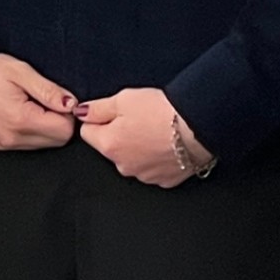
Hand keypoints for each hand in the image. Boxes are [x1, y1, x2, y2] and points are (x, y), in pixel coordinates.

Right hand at [0, 52, 80, 151]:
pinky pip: (24, 145)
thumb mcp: (19, 70)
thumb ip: (49, 90)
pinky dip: (28, 131)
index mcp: (19, 120)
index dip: (67, 113)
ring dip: (43, 126)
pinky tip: (17, 112)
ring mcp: (1, 145)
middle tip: (42, 98)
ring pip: (41, 145)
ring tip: (27, 103)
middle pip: (56, 141)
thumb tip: (71, 105)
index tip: (59, 98)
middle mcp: (10, 139)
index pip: (64, 131)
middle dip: (57, 121)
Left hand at [74, 85, 203, 185]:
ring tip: (156, 129)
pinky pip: (152, 168)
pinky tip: (167, 143)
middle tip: (139, 118)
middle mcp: (123, 166)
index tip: (114, 112)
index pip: (87, 132)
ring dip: (138, 147)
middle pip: (110, 147)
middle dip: (119, 134)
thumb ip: (97, 108)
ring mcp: (144, 176)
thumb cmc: (163, 111)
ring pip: (131, 159)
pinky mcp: (164, 180)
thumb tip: (81, 113)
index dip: (99, 118)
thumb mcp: (124, 99)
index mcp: (109, 145)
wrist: (199, 127)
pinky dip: (156, 157)